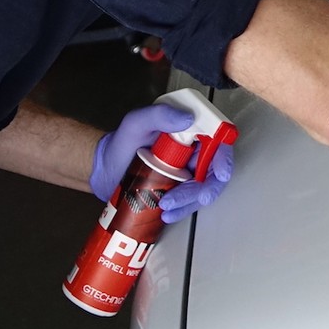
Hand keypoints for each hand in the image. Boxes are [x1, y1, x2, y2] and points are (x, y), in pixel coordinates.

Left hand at [88, 102, 235, 221]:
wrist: (104, 169)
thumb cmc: (121, 143)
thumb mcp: (136, 123)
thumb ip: (158, 114)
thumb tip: (187, 118)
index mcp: (190, 131)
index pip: (217, 141)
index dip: (224, 157)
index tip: (221, 173)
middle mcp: (193, 151)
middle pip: (214, 170)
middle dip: (208, 187)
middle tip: (199, 197)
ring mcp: (187, 172)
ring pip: (202, 189)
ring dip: (190, 202)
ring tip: (167, 206)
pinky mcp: (179, 189)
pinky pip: (189, 202)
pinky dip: (181, 210)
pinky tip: (167, 214)